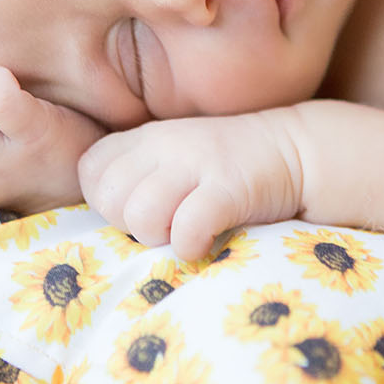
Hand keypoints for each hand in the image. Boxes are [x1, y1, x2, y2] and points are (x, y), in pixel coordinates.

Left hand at [77, 113, 303, 260]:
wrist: (294, 150)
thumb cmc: (222, 168)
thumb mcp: (169, 158)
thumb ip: (134, 177)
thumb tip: (103, 218)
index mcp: (142, 137)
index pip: (89, 172)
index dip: (106, 202)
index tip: (134, 210)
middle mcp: (163, 145)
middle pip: (108, 199)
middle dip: (127, 225)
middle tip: (160, 226)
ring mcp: (196, 164)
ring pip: (140, 214)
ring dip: (157, 237)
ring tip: (180, 233)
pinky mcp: (229, 188)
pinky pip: (187, 226)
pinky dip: (189, 245)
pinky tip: (202, 243)